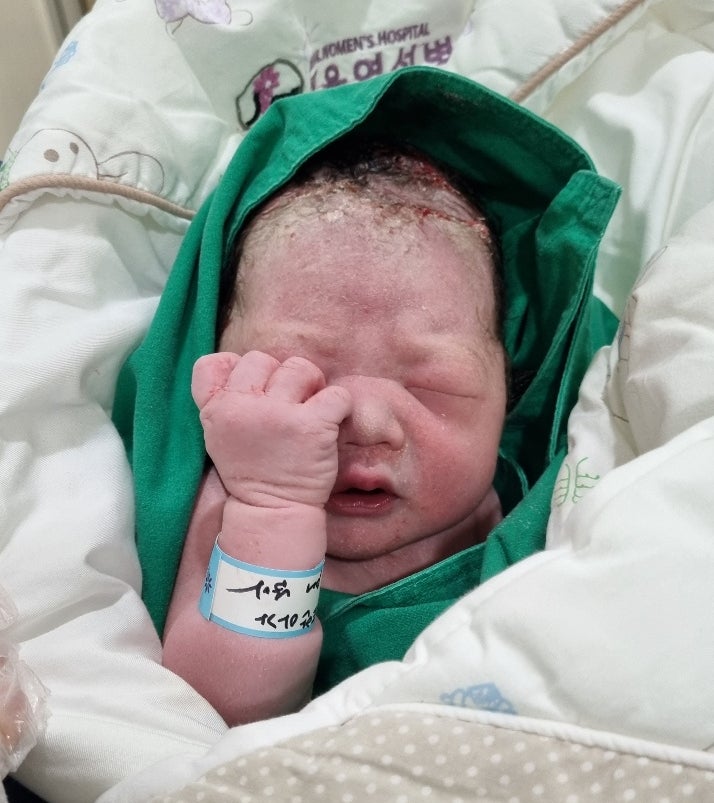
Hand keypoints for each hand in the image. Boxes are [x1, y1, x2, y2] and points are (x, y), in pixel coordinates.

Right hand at [192, 351, 351, 508]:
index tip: (253, 392)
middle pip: (261, 359)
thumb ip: (223, 400)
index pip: (214, 362)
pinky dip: (340, 406)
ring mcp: (278, 414)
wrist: (273, 511)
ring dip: (311, 386)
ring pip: (300, 368)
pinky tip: (331, 423)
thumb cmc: (253, 470)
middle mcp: (242, 407)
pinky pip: (336, 393)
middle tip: (287, 406)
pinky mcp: (313, 425)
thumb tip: (239, 362)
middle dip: (279, 378)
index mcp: (216, 409)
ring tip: (309, 411)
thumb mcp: (219, 436)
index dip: (237, 369)